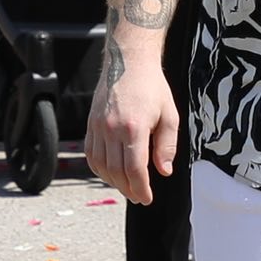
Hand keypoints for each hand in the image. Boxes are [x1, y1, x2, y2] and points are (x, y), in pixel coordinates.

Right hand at [89, 55, 184, 201]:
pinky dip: (99, 168)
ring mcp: (98, 127)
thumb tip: (164, 171)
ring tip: (126, 187)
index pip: (135, 170)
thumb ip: (167, 146)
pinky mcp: (91, 124)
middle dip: (128, 189)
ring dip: (113, 181)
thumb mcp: (169, 115)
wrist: (128, 62)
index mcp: (134, 128)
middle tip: (138, 197)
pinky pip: (91, 154)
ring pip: (101, 166)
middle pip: (117, 172)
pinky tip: (110, 173)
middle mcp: (112, 129)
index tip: (147, 198)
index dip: (141, 189)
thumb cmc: (152, 87)